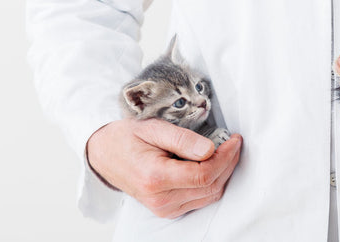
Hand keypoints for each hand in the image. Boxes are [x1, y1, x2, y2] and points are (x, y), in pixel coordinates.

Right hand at [86, 118, 241, 218]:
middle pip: (211, 186)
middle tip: (234, 143)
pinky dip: (213, 182)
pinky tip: (213, 164)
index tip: (234, 140)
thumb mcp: (153, 128)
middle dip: (228, 163)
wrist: (105, 155)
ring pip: (210, 195)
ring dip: (223, 173)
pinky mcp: (168, 210)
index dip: (225, 157)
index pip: (204, 174)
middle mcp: (161, 199)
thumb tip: (210, 149)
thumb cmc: (127, 138)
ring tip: (226, 151)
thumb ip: (182, 139)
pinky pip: (201, 199)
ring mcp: (164, 208)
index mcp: (156, 177)